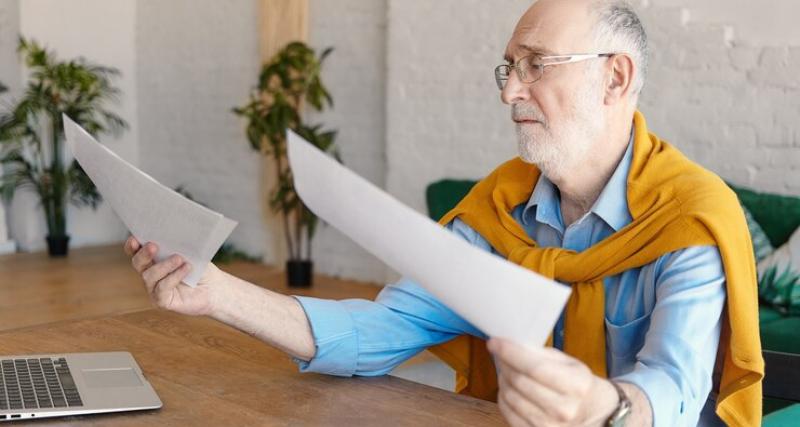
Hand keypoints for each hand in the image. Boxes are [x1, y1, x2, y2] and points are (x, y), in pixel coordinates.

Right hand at [124, 236, 222, 316]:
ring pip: (149, 276)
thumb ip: (177, 245)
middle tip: (153, 246)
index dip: (132, 246)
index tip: (135, 239)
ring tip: (179, 258)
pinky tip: (186, 268)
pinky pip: (162, 288)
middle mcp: (151, 275)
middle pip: (138, 264)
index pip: (136, 253)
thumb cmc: (201, 268)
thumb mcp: (190, 253)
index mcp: (153, 260)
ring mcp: (155, 290)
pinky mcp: (163, 302)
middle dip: (143, 254)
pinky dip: (174, 276)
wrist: (215, 288)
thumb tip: (170, 234)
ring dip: (164, 265)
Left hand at [487, 338, 618, 426]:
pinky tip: (508, 388)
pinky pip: (507, 413)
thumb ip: (541, 354)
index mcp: (575, 385)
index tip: (495, 342)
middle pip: (519, 382)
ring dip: (503, 379)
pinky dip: (503, 397)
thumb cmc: (578, 383)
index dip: (510, 353)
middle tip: (500, 354)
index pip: (534, 367)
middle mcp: (563, 409)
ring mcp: (549, 425)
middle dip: (504, 363)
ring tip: (507, 370)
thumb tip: (510, 345)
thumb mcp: (569, 363)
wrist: (595, 413)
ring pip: (510, 397)